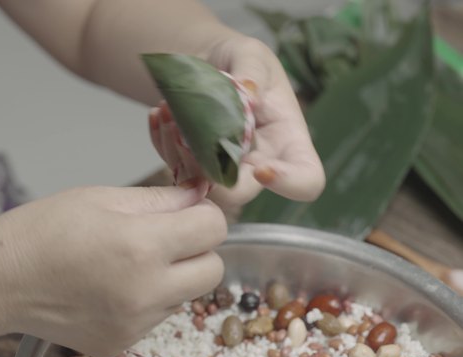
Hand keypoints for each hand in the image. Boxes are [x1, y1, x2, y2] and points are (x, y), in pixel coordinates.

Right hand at [0, 185, 225, 356]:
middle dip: (198, 249)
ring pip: (186, 295)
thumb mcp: (101, 198)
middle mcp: (146, 291)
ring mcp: (135, 323)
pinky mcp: (122, 343)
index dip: (202, 214)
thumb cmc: (42, 230)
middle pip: (213, 269)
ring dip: (173, 276)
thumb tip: (198, 196)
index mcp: (141, 245)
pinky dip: (147, 300)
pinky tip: (113, 286)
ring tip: (129, 262)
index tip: (186, 211)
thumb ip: (159, 199)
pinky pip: (158, 317)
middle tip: (165, 237)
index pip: (213, 228)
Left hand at [149, 35, 324, 214]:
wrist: (207, 64)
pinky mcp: (193, 168)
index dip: (289, 184)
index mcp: (288, 141)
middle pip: (242, 192)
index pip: (306, 180)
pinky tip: (159, 114)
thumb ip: (253, 72)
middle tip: (190, 134)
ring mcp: (224, 170)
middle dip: (212, 169)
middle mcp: (258, 164)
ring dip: (179, 152)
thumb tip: (248, 96)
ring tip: (169, 111)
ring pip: (203, 185)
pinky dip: (162, 143)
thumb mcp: (251, 54)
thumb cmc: (240, 61)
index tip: (263, 170)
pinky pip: (176, 171)